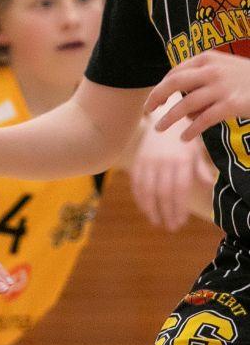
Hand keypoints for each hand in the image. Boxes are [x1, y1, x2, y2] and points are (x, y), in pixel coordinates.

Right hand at [130, 103, 216, 230]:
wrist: (162, 117)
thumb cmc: (182, 138)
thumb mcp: (195, 151)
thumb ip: (199, 169)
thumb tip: (209, 185)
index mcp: (181, 161)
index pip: (179, 190)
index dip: (179, 208)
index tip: (180, 222)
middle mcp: (164, 162)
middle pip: (164, 193)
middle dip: (167, 213)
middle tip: (170, 227)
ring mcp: (148, 162)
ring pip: (147, 191)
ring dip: (151, 209)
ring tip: (156, 222)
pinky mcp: (137, 162)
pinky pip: (136, 184)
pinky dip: (139, 199)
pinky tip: (145, 208)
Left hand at [144, 52, 249, 141]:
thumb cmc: (248, 79)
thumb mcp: (225, 69)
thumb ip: (203, 78)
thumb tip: (180, 100)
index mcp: (209, 58)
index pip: (175, 72)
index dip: (160, 88)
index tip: (152, 101)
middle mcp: (213, 70)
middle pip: (174, 83)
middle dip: (156, 98)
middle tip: (148, 112)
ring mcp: (222, 86)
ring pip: (185, 105)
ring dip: (168, 119)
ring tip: (159, 129)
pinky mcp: (231, 104)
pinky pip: (204, 119)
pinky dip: (191, 130)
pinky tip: (185, 137)